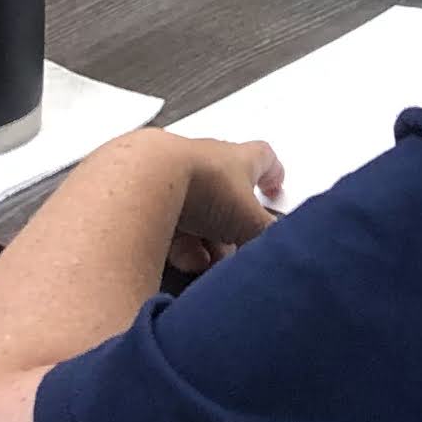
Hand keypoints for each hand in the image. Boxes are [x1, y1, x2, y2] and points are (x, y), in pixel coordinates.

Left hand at [137, 132, 281, 273]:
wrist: (143, 182)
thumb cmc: (199, 186)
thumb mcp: (247, 219)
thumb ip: (266, 235)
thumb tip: (278, 250)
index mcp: (237, 159)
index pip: (262, 158)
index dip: (271, 175)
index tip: (274, 190)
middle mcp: (205, 162)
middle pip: (225, 199)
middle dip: (231, 230)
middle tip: (234, 251)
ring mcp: (172, 178)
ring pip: (197, 216)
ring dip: (204, 242)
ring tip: (204, 263)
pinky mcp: (145, 196)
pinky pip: (167, 224)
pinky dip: (177, 244)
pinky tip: (181, 260)